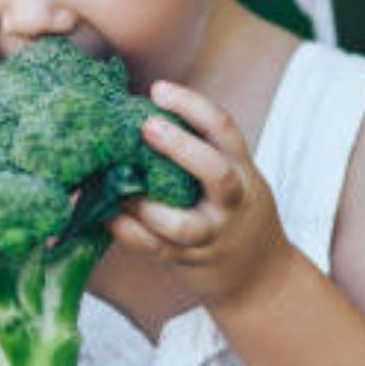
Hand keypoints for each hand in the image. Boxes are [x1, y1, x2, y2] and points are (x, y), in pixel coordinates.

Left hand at [105, 80, 298, 310]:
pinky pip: (155, 248)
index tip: (158, 89)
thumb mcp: (233, 175)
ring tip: (118, 186)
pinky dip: (128, 231)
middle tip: (145, 126)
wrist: (259, 276)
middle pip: (216, 173)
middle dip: (181, 148)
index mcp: (240, 168)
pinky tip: (104, 214)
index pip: (224, 129)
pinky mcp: (188, 260)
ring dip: (146, 207)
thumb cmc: (231, 212)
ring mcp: (211, 234)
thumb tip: (136, 115)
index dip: (192, 105)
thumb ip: (201, 151)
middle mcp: (231, 201)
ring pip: (183, 225)